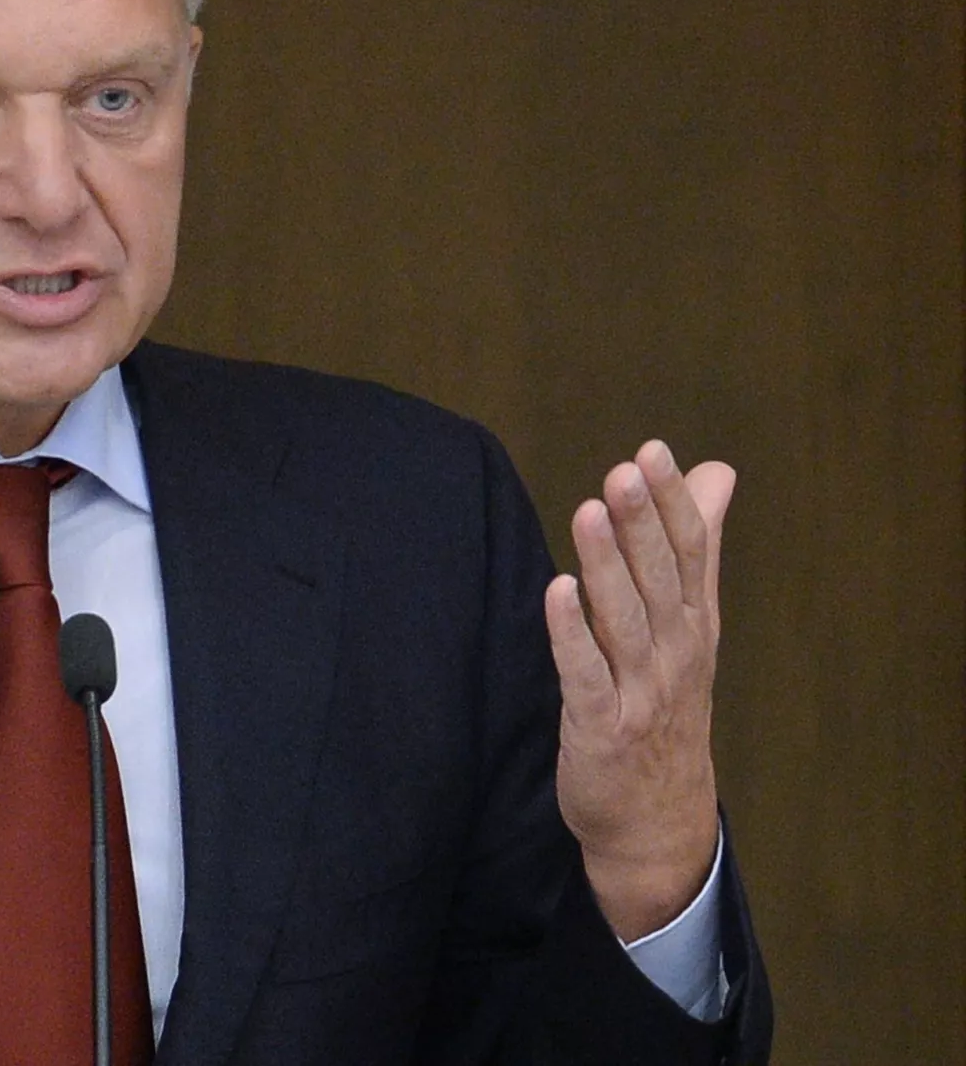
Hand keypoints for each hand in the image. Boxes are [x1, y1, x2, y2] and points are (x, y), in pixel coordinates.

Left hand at [544, 441, 733, 940]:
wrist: (660, 823)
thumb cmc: (669, 709)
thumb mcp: (695, 627)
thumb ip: (700, 548)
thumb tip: (716, 471)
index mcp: (696, 624)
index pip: (690, 553)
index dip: (672, 502)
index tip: (653, 451)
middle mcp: (675, 653)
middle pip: (660, 578)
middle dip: (643, 523)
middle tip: (626, 469)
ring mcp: (640, 692)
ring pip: (624, 618)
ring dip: (607, 564)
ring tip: (590, 510)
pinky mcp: (601, 728)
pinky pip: (584, 674)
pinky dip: (572, 633)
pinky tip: (557, 591)